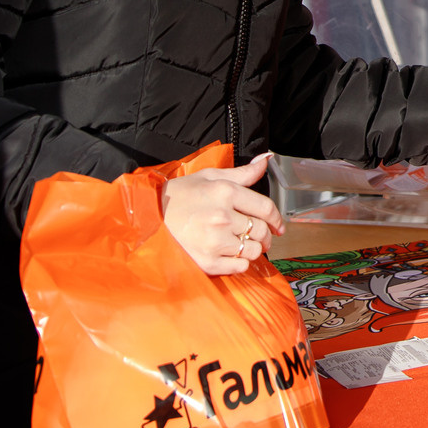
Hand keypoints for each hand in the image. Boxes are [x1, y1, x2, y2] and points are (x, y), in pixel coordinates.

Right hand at [163, 152, 282, 275]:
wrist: (149, 217)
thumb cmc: (179, 196)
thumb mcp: (209, 177)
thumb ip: (242, 173)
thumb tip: (266, 160)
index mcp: (225, 192)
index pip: (265, 208)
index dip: (277, 219)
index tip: (278, 226)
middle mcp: (222, 216)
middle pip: (261, 230)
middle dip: (266, 235)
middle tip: (261, 237)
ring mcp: (214, 241)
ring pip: (253, 250)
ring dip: (253, 249)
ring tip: (242, 244)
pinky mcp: (207, 262)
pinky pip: (239, 266)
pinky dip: (239, 262)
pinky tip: (229, 254)